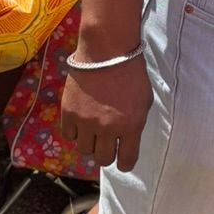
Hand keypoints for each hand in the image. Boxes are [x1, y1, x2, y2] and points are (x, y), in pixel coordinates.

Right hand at [60, 58, 153, 172]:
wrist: (106, 51)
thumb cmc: (131, 72)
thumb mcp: (145, 100)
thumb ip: (136, 122)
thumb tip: (127, 137)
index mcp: (131, 126)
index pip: (127, 160)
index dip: (125, 163)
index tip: (123, 161)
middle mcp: (107, 128)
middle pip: (103, 159)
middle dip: (107, 154)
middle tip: (107, 144)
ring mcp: (86, 122)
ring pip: (85, 150)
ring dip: (91, 143)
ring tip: (93, 131)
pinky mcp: (69, 113)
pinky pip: (69, 135)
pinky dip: (76, 132)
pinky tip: (81, 122)